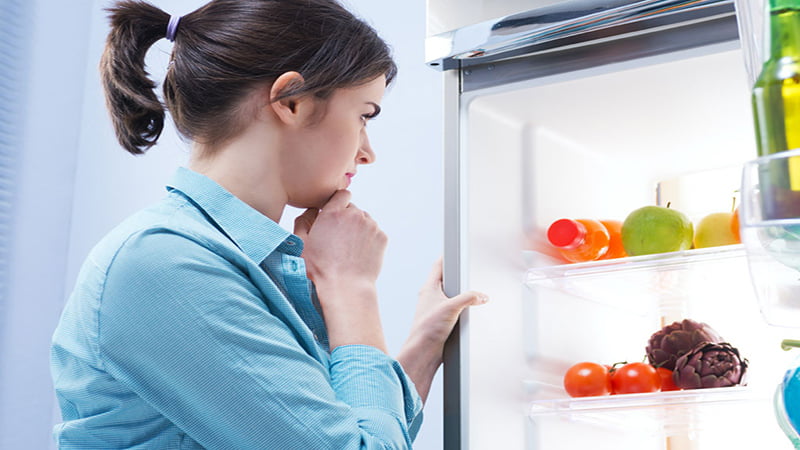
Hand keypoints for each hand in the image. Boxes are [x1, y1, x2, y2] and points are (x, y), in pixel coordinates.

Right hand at [294, 190, 387, 351]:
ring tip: (348, 249)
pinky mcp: (382, 237)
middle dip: (346, 219)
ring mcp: (371, 225)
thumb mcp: (301, 244)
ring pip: (364, 220)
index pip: (341, 194)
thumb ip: (303, 221)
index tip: (333, 216)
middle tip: (338, 239)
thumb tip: (310, 210)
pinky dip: (368, 239)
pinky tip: (358, 254)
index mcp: (333, 212)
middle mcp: (354, 214)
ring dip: (358, 229)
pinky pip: (374, 232)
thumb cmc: (320, 269)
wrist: (345, 287)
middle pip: (352, 209)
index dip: (337, 204)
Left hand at [397, 258, 487, 401]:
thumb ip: (469, 298)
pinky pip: (454, 310)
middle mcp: (431, 297)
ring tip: (472, 295)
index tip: (455, 249)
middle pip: (447, 280)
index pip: (438, 266)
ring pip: (451, 296)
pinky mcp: (441, 321)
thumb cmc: (427, 329)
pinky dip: (462, 309)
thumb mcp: (452, 307)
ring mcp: (436, 309)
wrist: (424, 352)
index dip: (447, 256)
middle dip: (458, 277)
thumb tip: (481, 295)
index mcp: (429, 288)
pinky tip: (469, 314)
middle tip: (469, 272)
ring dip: (462, 296)